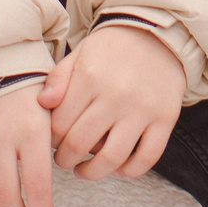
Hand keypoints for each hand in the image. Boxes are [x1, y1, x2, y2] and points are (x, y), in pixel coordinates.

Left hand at [40, 24, 185, 180]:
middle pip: (80, 145)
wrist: (158, 34)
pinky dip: (129, 171)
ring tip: (84, 170)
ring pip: (111, 158)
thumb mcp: (80, 53)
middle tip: (64, 158)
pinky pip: (147, 158)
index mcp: (90, 77)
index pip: (59, 126)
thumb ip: (58, 78)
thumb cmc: (113, 47)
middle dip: (65, 159)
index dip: (50, 140)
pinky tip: (117, 167)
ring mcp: (143, 109)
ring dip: (92, 172)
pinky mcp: (165, 118)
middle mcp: (116, 95)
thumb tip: (42, 104)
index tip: (53, 141)